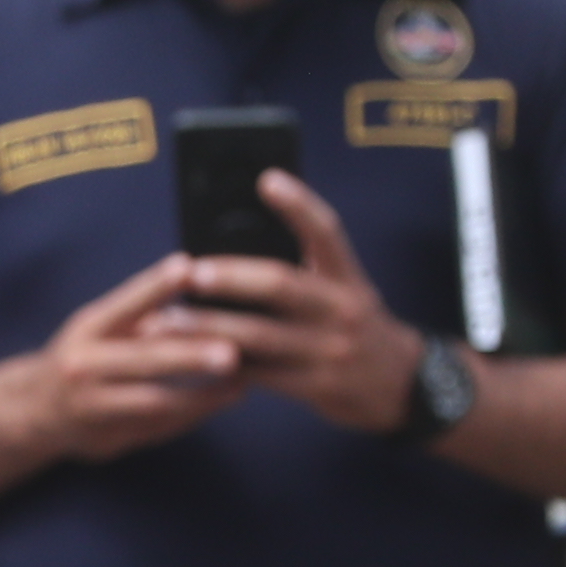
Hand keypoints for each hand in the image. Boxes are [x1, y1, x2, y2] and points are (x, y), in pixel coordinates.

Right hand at [12, 258, 244, 462]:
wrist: (35, 411)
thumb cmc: (83, 355)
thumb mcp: (98, 326)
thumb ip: (139, 312)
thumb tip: (194, 281)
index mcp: (86, 329)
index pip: (124, 303)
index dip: (155, 285)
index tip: (187, 267)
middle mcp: (84, 367)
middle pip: (143, 360)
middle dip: (189, 356)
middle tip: (230, 353)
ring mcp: (94, 407)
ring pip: (155, 403)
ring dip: (202, 395)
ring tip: (239, 384)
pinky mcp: (109, 438)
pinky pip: (159, 428)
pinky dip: (194, 414)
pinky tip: (222, 401)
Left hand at [161, 171, 425, 430]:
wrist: (402, 385)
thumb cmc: (354, 326)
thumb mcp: (345, 290)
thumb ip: (307, 269)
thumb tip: (238, 241)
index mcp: (348, 276)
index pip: (327, 231)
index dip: (298, 204)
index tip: (267, 179)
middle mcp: (343, 308)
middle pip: (282, 284)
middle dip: (231, 277)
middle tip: (189, 272)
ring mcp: (331, 350)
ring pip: (261, 336)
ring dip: (208, 327)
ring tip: (163, 321)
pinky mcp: (317, 387)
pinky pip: (260, 375)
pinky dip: (223, 365)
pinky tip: (188, 359)